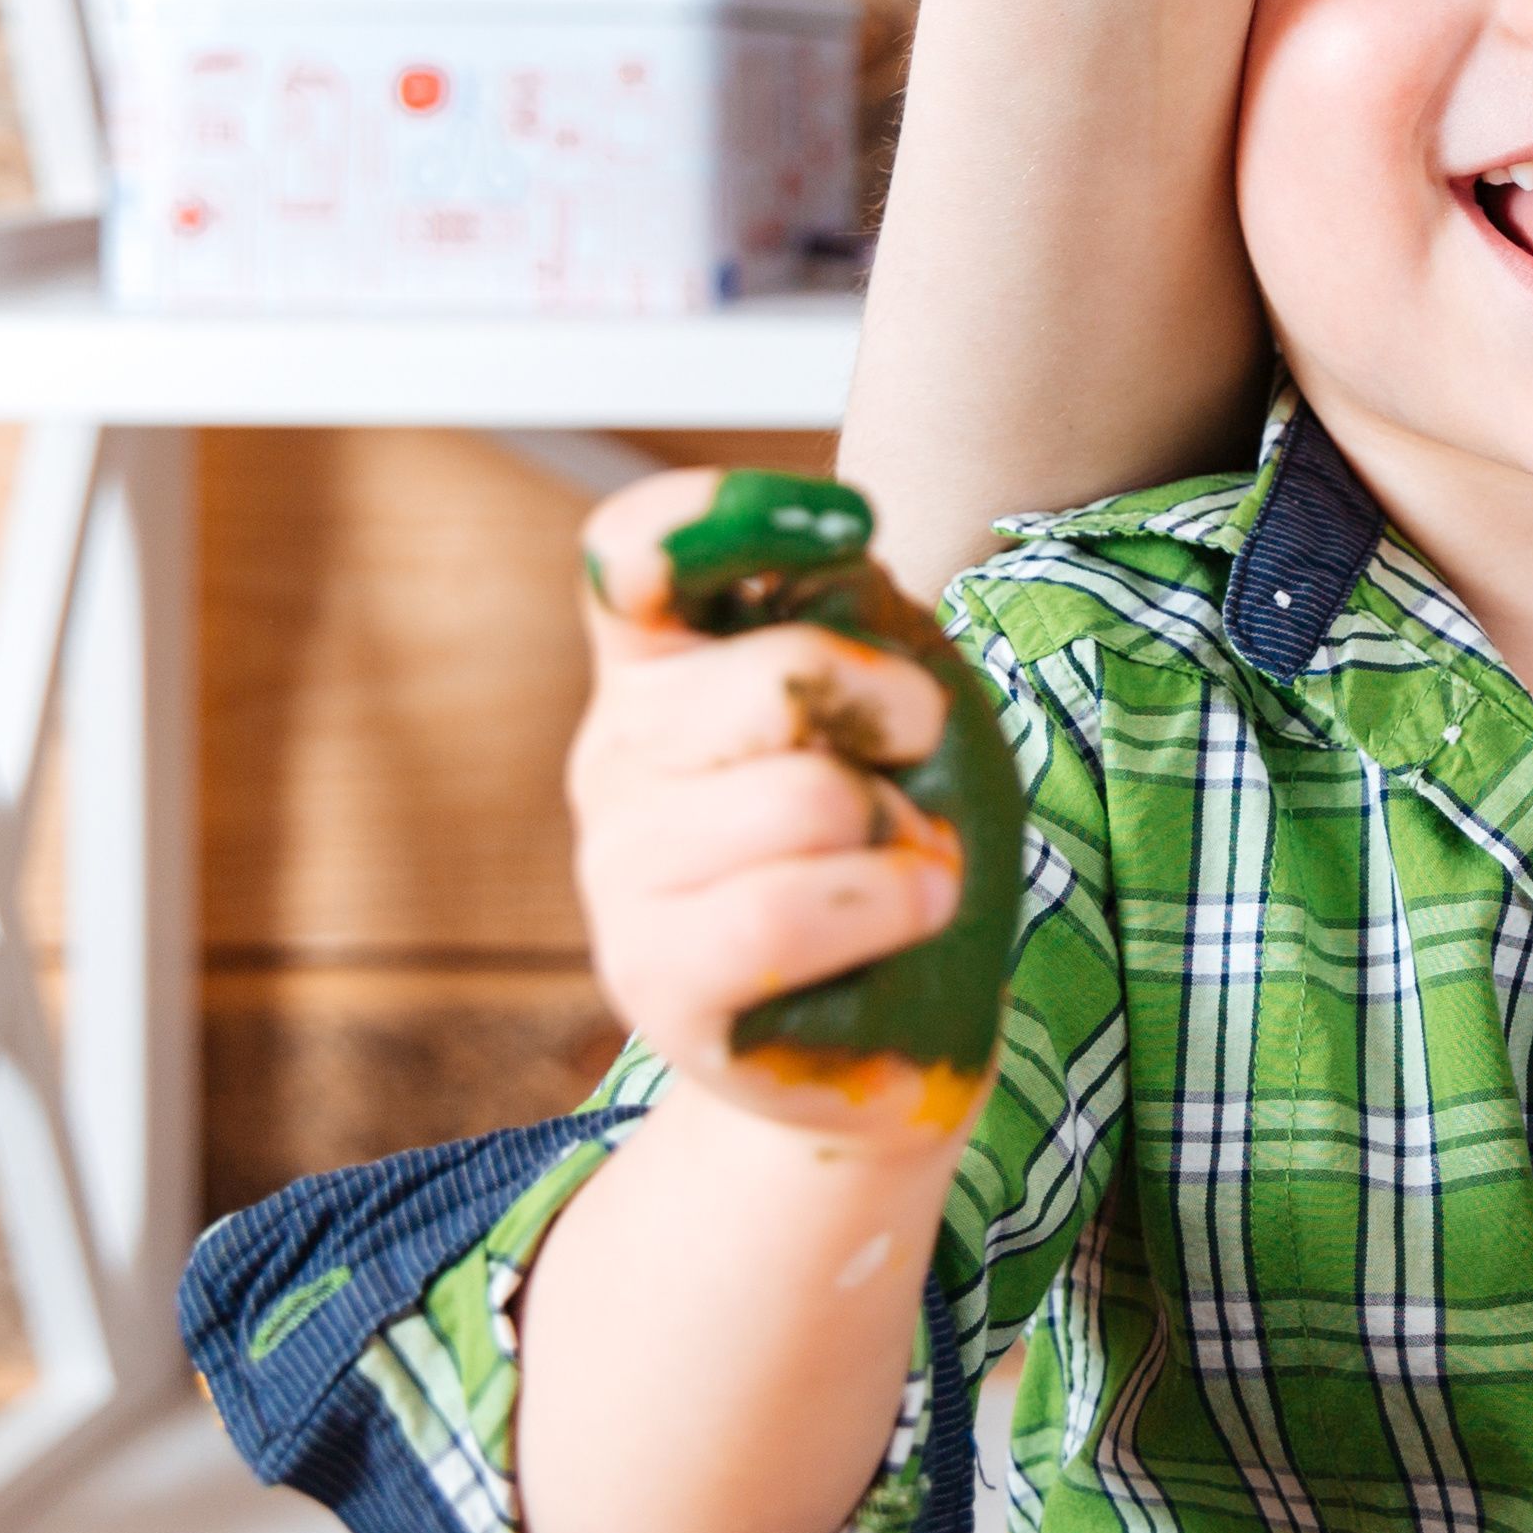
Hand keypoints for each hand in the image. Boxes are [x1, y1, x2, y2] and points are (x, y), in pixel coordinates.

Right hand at [570, 470, 1024, 1141]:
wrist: (897, 1020)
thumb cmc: (899, 837)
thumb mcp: (905, 699)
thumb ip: (859, 617)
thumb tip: (831, 563)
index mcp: (665, 664)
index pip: (637, 550)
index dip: (731, 512)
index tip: (850, 525)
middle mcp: (617, 754)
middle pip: (776, 677)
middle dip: (896, 708)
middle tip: (916, 753)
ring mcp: (621, 872)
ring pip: (806, 801)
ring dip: (906, 832)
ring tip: (904, 863)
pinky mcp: (653, 979)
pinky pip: (780, 917)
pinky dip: (888, 905)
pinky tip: (911, 911)